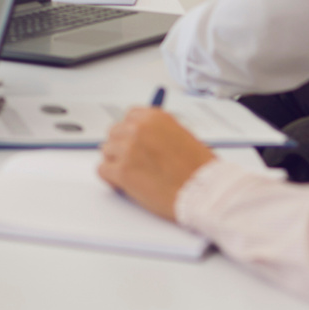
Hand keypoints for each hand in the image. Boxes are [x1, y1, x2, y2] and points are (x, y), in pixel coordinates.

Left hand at [97, 107, 215, 221]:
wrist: (206, 192)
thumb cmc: (200, 170)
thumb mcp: (183, 137)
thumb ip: (160, 132)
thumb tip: (143, 135)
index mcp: (155, 118)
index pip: (129, 116)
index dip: (131, 131)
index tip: (134, 142)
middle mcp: (139, 129)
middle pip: (114, 133)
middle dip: (121, 147)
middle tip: (133, 162)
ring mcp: (128, 149)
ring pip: (107, 151)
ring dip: (116, 163)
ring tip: (134, 176)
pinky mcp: (122, 171)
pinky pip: (102, 170)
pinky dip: (111, 179)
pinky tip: (124, 185)